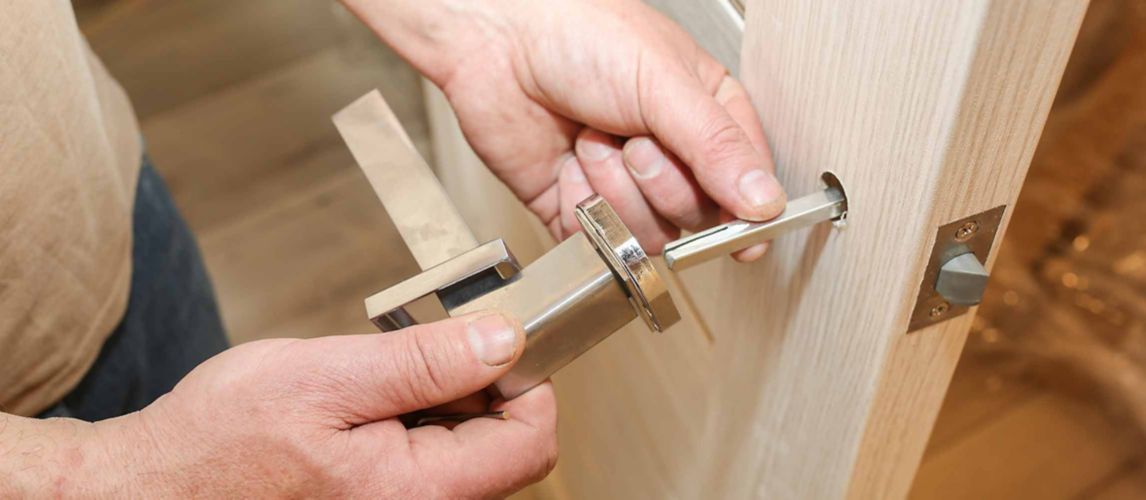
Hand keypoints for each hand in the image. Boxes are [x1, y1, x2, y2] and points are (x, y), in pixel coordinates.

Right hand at [84, 312, 555, 496]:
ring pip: (471, 447)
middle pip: (507, 446)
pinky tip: (373, 398)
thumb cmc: (220, 442)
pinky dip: (419, 414)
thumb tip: (505, 341)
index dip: (526, 381)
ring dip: (445, 397)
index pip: (529, 442)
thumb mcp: (325, 378)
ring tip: (381, 377)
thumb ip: (424, 363)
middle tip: (420, 349)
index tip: (492, 340)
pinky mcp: (386, 499)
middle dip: (479, 385)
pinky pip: (434, 455)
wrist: (158, 486)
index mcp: (415, 491)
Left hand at [344, 0, 786, 259]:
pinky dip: (581, 209)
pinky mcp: (581, 211)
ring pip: (647, 236)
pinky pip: (599, 244)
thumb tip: (764, 201)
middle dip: (659, 183)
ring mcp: (625, 188)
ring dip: (614, 191)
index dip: (739, 212)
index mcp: (708, 118)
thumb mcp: (665, 83)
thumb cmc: (581, 35)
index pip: (747, 187)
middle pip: (696, 220)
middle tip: (632, 139)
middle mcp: (671, 158)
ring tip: (592, 140)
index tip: (734, 229)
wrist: (498, 41)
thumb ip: (717, 147)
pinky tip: (569, 165)